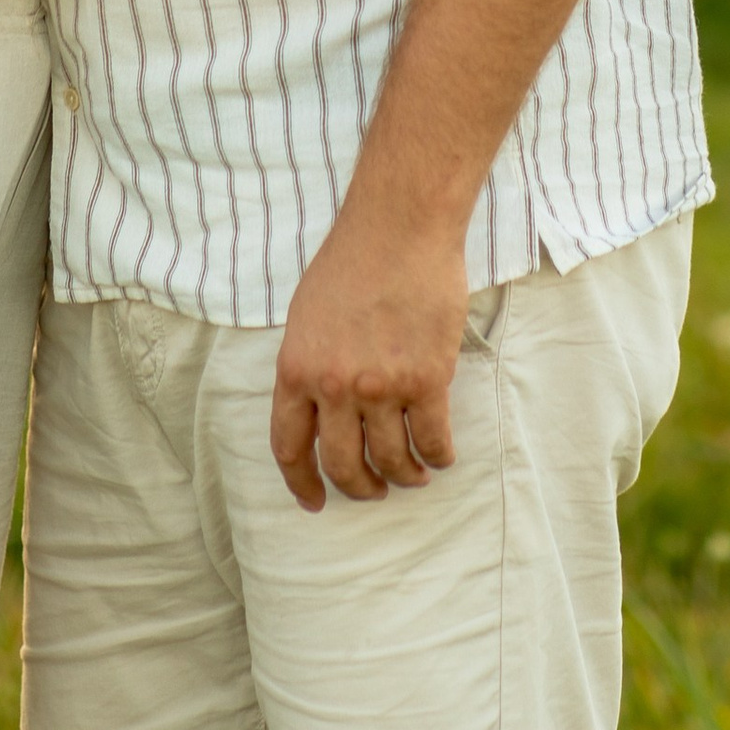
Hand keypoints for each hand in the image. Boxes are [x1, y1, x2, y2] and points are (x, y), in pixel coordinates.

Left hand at [268, 198, 468, 508]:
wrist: (399, 229)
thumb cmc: (352, 261)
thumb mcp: (305, 316)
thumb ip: (307, 365)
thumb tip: (316, 407)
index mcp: (296, 370)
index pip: (289, 447)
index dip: (301, 483)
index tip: (314, 501)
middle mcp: (333, 387)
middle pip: (342, 465)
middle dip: (358, 488)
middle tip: (372, 491)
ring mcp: (381, 387)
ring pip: (391, 460)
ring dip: (403, 477)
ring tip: (412, 475)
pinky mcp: (427, 381)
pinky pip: (432, 440)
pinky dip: (438, 456)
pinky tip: (440, 455)